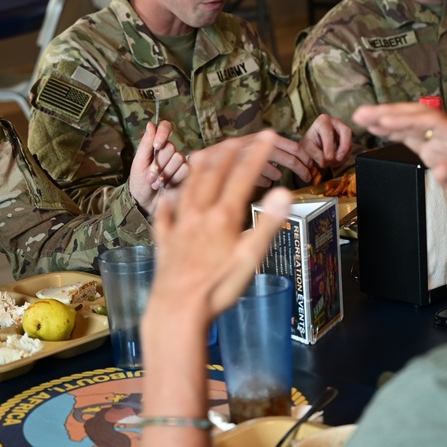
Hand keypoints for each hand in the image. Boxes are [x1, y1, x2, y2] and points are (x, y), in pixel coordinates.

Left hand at [129, 121, 187, 214]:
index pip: (165, 127)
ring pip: (179, 158)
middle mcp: (170, 152)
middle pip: (171, 147)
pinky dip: (173, 179)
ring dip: (165, 174)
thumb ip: (146, 143)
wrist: (144, 204)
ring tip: (157, 183)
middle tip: (151, 175)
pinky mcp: (188, 175)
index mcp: (157, 145)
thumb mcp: (139, 163)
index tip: (156, 145)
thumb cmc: (139, 183)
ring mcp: (180, 164)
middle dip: (159, 163)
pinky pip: (186, 169)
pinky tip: (167, 186)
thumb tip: (150, 124)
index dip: (163, 133)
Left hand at [148, 131, 292, 321]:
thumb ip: (267, 223)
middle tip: (240, 140)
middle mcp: (198, 216)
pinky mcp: (164, 244)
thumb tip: (283, 192)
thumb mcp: (251, 257)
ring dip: (198, 169)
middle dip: (229, 153)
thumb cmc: (218, 288)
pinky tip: (166, 199)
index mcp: (223, 217)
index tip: (267, 136)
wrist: (178, 310)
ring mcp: (178, 228)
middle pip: (213, 175)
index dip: (256, 154)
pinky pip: (163, 217)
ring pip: (187, 188)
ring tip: (203, 154)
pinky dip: (166, 204)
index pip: (242, 176)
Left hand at [298, 113, 352, 177]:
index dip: (329, 146)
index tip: (328, 157)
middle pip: (346, 131)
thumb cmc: (309, 143)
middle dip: (344, 146)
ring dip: (343, 155)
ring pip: (350, 141)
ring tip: (333, 162)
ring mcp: (344, 130)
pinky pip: (350, 149)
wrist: (313, 144)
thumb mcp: (307, 148)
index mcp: (322, 121)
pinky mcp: (348, 139)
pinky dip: (344, 157)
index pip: (328, 132)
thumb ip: (316, 154)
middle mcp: (335, 122)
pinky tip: (336, 161)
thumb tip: (326, 160)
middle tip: (339, 159)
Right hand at [353, 103, 446, 247]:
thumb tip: (441, 169)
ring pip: (412, 122)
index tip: (384, 120)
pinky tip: (377, 127)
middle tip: (363, 113)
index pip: (431, 122)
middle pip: (418, 114)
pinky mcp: (436, 149)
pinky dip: (393, 130)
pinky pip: (412, 134)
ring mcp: (443, 141)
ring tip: (362, 116)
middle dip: (389, 112)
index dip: (406, 119)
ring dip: (387, 118)